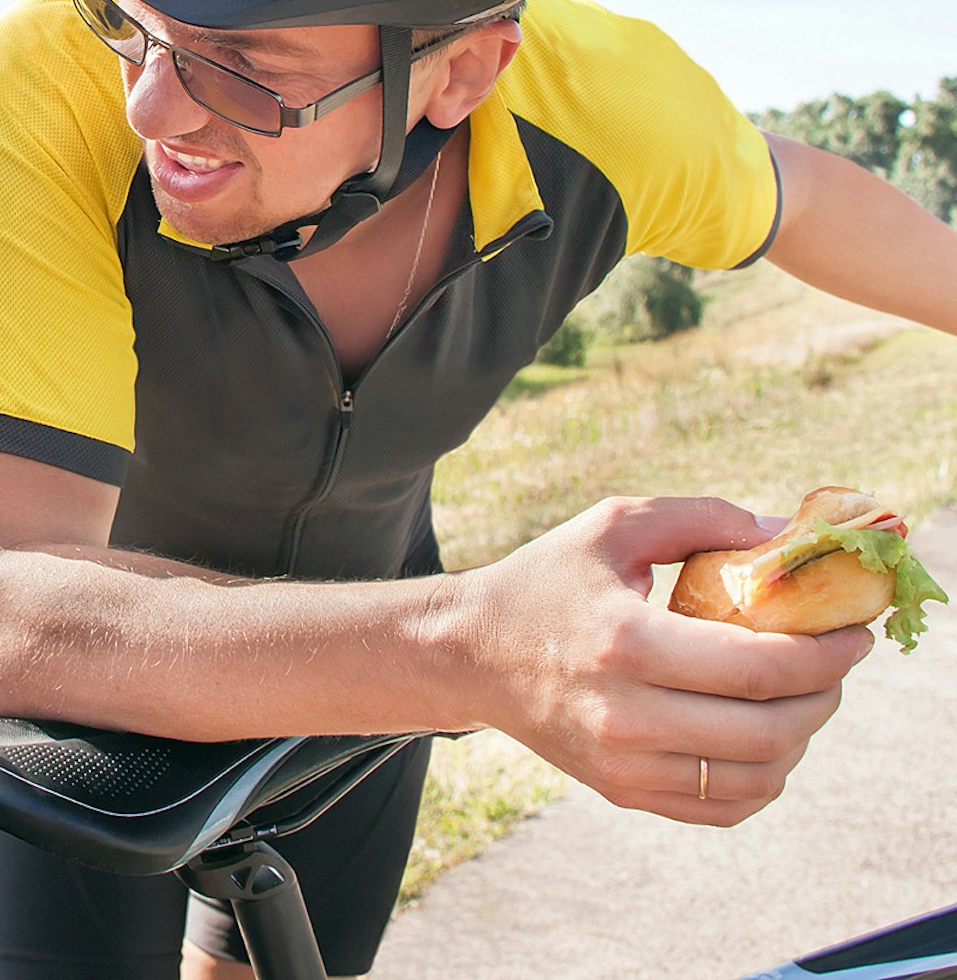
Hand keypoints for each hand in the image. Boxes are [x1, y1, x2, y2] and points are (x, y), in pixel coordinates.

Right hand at [455, 494, 872, 825]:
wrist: (470, 652)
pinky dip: (765, 779)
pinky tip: (764, 737)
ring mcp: (623, 764)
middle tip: (836, 661)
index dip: (827, 654)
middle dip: (825, 694)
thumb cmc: (547, 581)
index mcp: (626, 642)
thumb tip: (786, 538)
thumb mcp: (612, 526)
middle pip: (769, 730)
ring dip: (801, 737)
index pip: (759, 667)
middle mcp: (624, 715)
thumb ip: (700, 518)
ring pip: (757, 778)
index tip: (854, 630)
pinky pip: (724, 807)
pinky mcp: (621, 791)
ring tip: (802, 696)